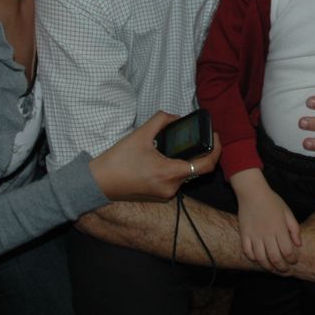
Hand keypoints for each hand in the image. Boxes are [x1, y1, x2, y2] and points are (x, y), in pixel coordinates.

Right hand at [89, 111, 221, 201]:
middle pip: (196, 168)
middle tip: (192, 136)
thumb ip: (161, 120)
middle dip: (197, 151)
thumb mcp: (140, 134)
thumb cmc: (118, 160)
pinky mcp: (159, 197)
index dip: (215, 150)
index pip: (205, 165)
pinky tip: (163, 157)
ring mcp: (165, 195)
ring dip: (184, 159)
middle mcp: (171, 188)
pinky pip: (175, 180)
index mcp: (169, 173)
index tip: (215, 136)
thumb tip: (175, 117)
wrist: (99, 182)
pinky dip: (174, 168)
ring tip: (173, 145)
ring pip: (185, 174)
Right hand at [231, 169, 301, 272]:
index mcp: (279, 228)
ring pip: (261, 258)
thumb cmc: (272, 201)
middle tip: (284, 270)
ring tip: (272, 268)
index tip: (293, 262)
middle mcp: (267, 234)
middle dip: (281, 268)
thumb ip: (294, 228)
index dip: (292, 260)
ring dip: (267, 266)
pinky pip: (247, 251)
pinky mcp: (244, 234)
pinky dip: (253, 258)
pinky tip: (258, 259)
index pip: (287, 251)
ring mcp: (254, 235)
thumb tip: (299, 244)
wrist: (252, 192)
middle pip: (275, 258)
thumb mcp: (287, 211)